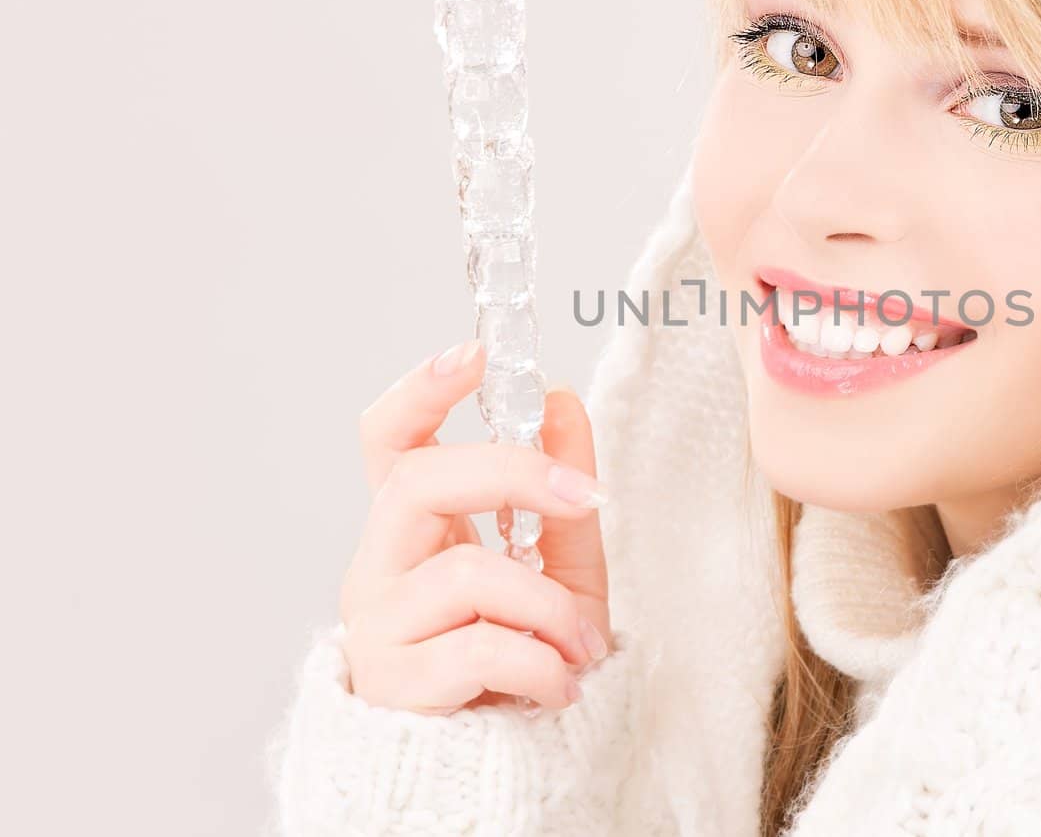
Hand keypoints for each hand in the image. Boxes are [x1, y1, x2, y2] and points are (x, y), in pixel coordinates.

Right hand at [337, 339, 614, 714]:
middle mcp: (379, 568)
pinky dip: (542, 664)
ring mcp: (379, 626)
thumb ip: (560, 491)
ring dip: (550, 607)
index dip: (421, 392)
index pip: (388, 442)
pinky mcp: (396, 686)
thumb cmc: (522, 659)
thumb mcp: (561, 568)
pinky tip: (558, 685)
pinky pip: (481, 648)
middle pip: (417, 482)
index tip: (475, 356)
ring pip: (468, 574)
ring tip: (581, 645)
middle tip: (583, 497)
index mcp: (414, 530)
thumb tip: (562, 402)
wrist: (508, 764)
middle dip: (509, 474)